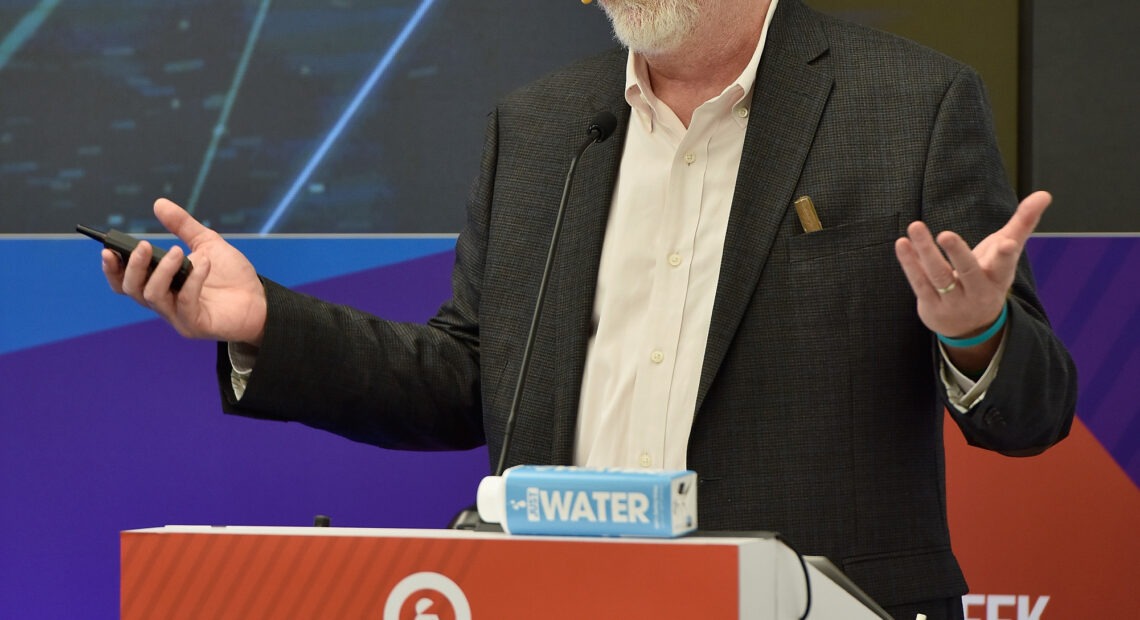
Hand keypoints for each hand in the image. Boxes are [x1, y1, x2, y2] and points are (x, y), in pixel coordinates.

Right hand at [102, 198, 266, 345]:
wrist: (260, 299)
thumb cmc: (232, 275)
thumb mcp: (206, 243)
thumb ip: (183, 226)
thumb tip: (159, 203)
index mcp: (161, 285)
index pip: (125, 282)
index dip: (113, 269)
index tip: (109, 250)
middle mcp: (165, 303)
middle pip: (132, 289)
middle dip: (134, 266)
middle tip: (144, 246)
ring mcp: (178, 316)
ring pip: (152, 296)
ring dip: (162, 271)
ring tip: (178, 251)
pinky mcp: (195, 325)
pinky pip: (185, 303)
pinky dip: (192, 281)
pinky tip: (204, 264)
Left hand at [894, 191, 1050, 340]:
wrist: (972, 327)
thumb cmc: (990, 277)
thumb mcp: (1008, 253)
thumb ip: (1023, 223)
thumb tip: (1045, 194)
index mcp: (999, 277)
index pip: (1004, 266)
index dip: (1005, 255)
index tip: (1006, 243)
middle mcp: (977, 291)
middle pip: (967, 271)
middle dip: (958, 253)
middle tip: (946, 234)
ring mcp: (953, 301)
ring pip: (938, 275)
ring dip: (925, 251)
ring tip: (915, 226)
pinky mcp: (931, 306)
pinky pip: (919, 283)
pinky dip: (910, 263)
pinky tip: (902, 244)